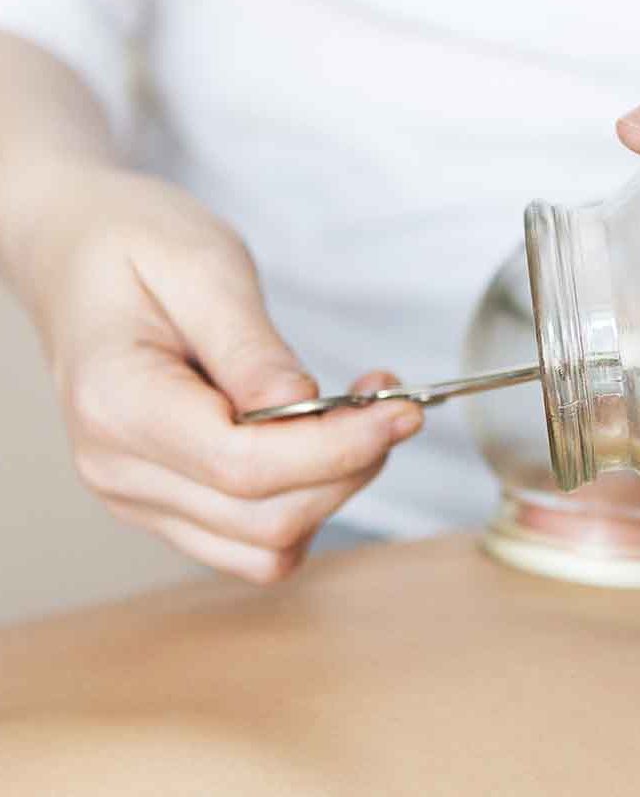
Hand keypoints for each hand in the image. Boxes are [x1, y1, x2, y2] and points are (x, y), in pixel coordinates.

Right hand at [15, 160, 420, 580]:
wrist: (81, 256)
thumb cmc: (135, 248)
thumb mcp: (201, 266)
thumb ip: (251, 346)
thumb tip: (306, 405)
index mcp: (117, 403)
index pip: (244, 466)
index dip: (337, 449)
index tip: (401, 412)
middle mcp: (118, 469)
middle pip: (264, 519)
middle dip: (348, 468)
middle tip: (391, 404)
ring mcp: (138, 497)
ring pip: (266, 548)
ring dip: (335, 492)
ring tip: (360, 419)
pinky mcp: (168, 507)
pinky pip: (253, 546)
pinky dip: (306, 508)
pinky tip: (324, 447)